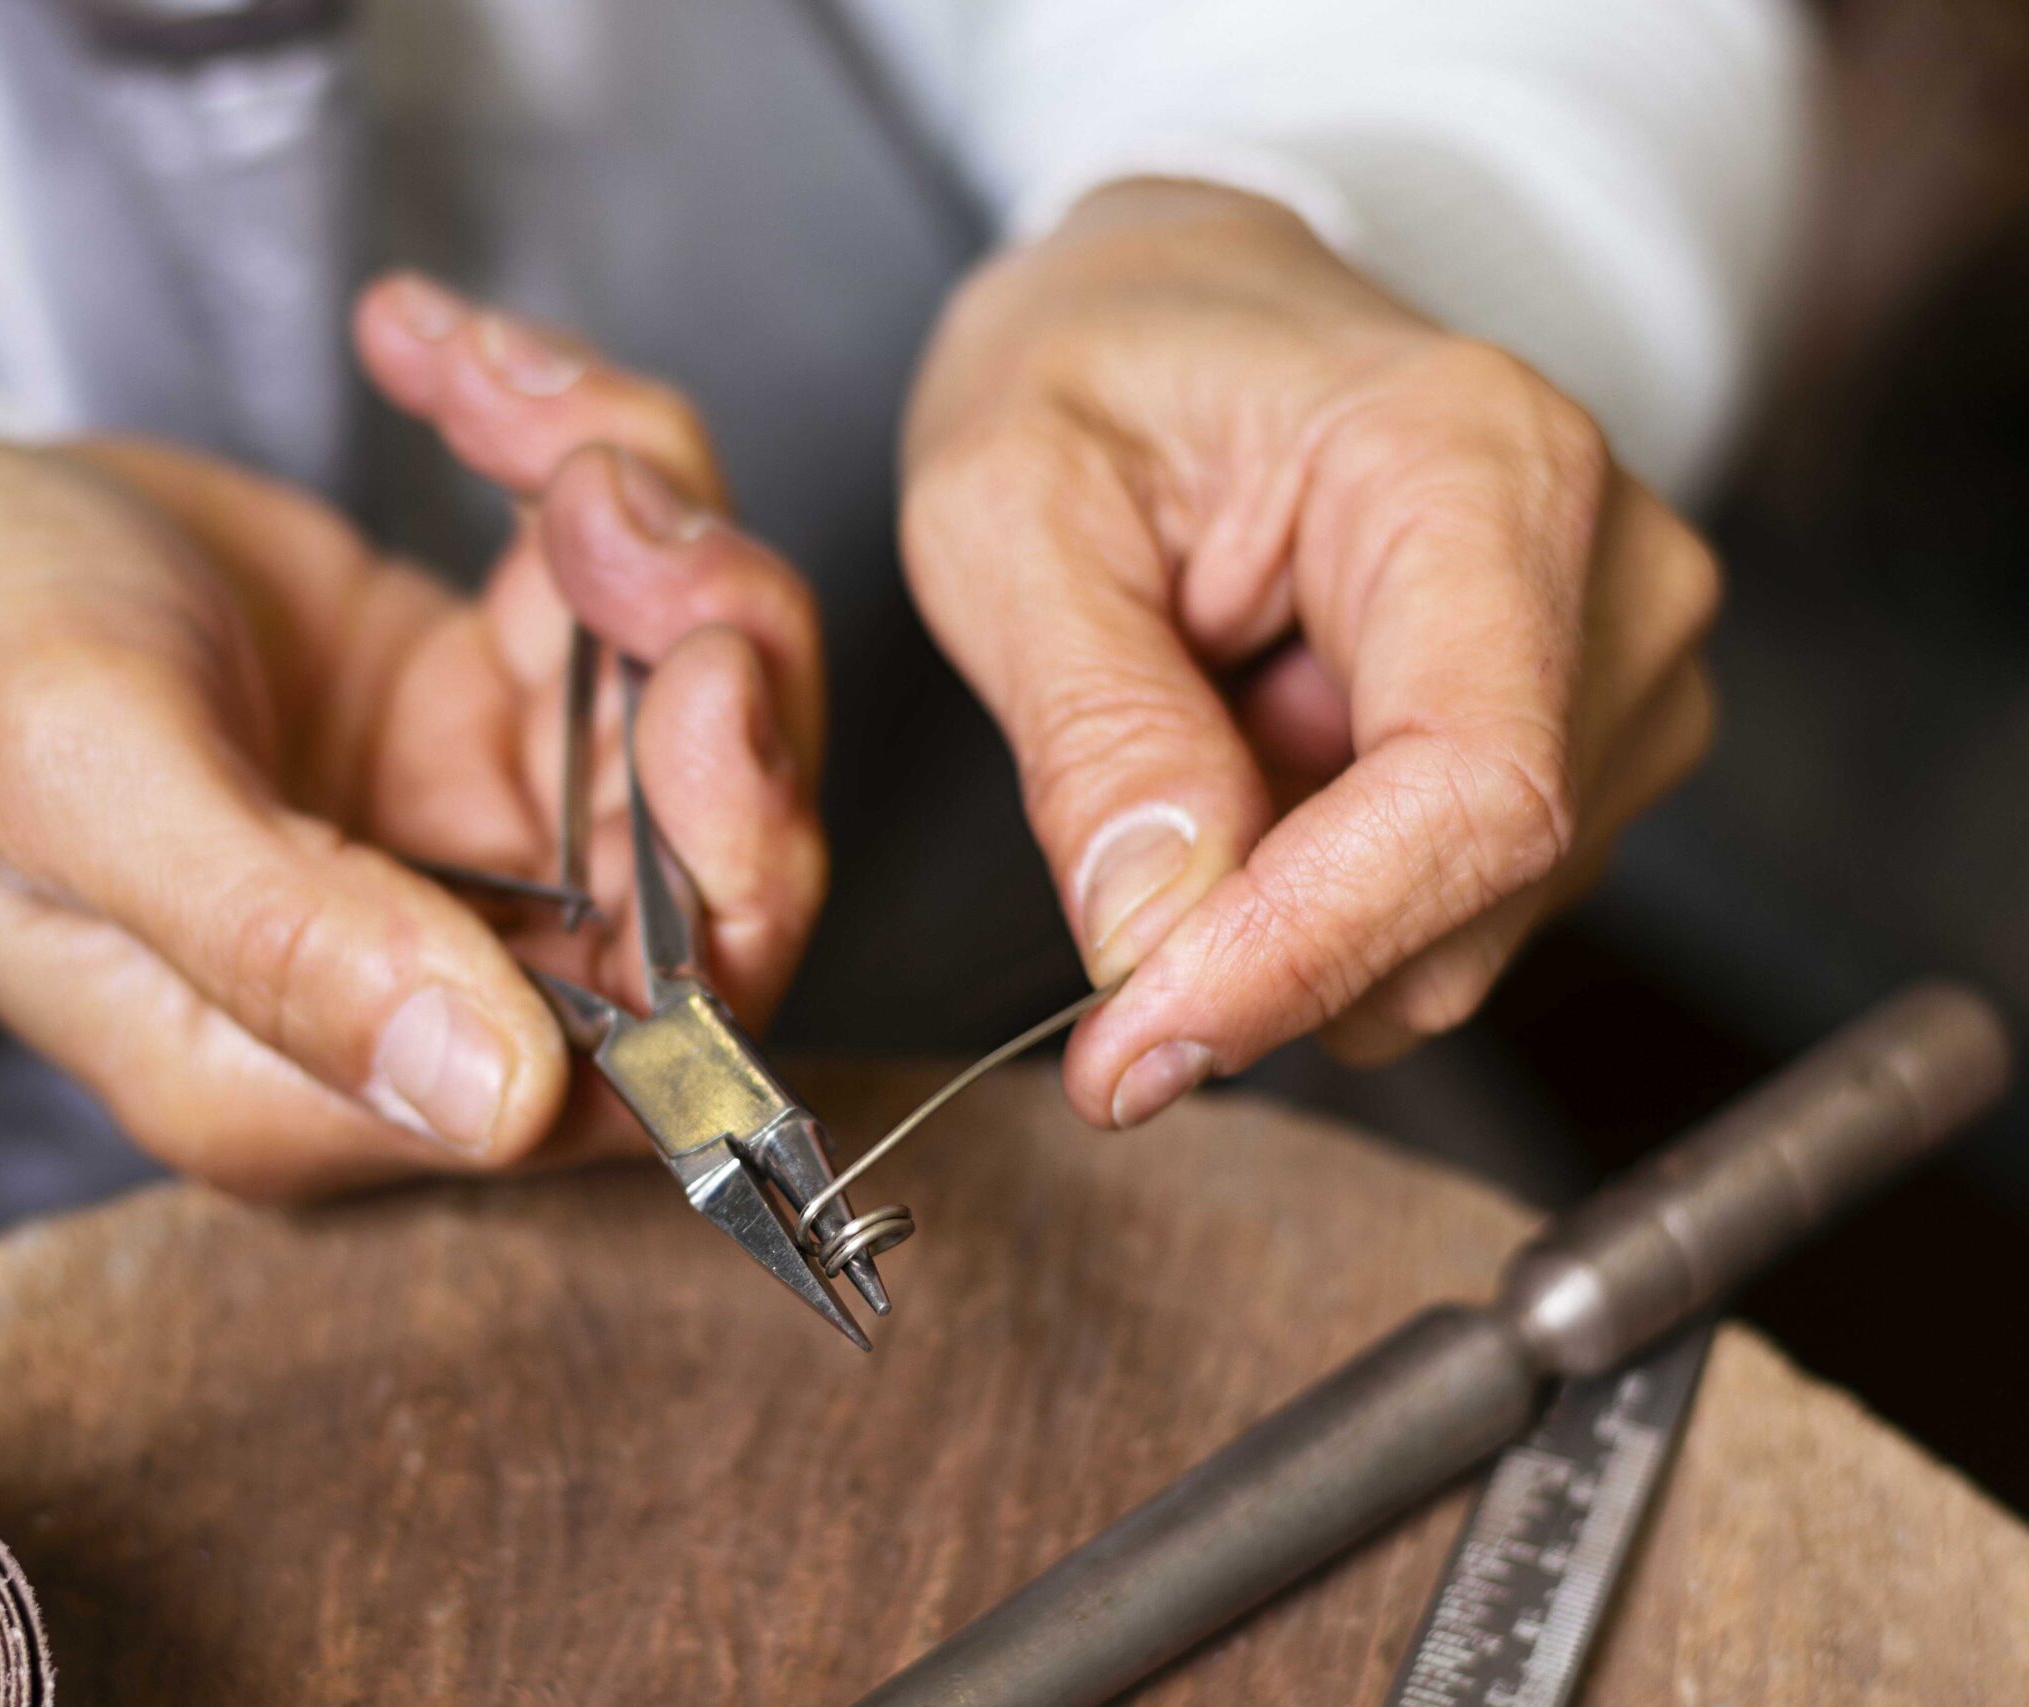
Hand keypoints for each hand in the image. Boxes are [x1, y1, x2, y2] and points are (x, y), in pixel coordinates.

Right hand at [0, 275, 824, 1192]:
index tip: (691, 681)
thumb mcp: (80, 784)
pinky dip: (575, 449)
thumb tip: (502, 1100)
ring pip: (697, 710)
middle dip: (719, 671)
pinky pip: (621, 593)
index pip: (632, 1062)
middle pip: (715, 878)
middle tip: (614, 507)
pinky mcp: (490, 704)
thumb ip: (284, 945)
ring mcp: (481, 839)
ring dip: (652, 529)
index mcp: (323, 1080)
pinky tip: (442, 359)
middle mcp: (435, 978)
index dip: (720, 886)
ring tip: (503, 401)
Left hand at [901, 181, 1716, 1125]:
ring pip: (1460, 931)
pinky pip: (1450, 909)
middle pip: (1476, 890)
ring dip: (1285, 904)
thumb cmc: (1099, 366)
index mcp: (1481, 469)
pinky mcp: (1589, 738)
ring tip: (1202, 725)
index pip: (1474, 789)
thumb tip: (1155, 934)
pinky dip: (1317, 884)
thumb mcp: (1013, 510)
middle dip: (1263, 946)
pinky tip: (1261, 749)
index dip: (1307, 950)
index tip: (1132, 1046)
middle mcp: (1608, 572)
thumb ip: (1093, 727)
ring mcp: (1620, 664)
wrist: (1183, 305)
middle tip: (1103, 857)